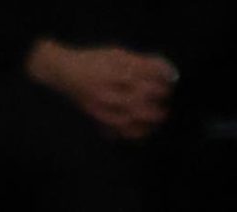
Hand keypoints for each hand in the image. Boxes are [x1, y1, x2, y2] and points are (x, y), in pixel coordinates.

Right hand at [26, 40, 175, 140]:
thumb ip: (140, 62)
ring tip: (159, 120)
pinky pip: (115, 130)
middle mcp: (107, 90)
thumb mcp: (117, 54)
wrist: (64, 74)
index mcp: (113, 70)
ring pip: (127, 119)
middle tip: (167, 102)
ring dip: (146, 121)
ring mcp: (100, 107)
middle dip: (154, 103)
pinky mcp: (96, 117)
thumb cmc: (94, 61)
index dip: (159, 79)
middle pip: (136, 100)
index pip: (141, 76)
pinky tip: (143, 132)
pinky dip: (131, 133)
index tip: (172, 81)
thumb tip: (166, 72)